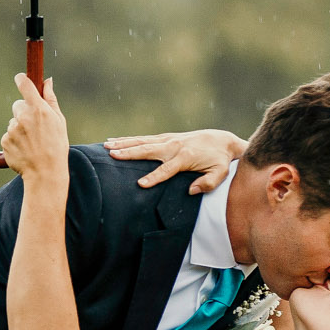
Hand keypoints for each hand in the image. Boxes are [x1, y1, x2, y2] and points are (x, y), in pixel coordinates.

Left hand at [0, 75, 68, 181]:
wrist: (45, 173)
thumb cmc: (56, 146)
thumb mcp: (59, 121)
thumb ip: (51, 99)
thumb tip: (47, 81)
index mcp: (38, 109)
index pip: (25, 85)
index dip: (21, 79)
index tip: (20, 78)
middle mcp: (23, 117)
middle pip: (17, 105)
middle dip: (24, 112)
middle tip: (35, 127)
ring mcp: (12, 130)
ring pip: (13, 122)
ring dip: (20, 129)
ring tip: (32, 143)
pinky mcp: (4, 141)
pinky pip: (7, 136)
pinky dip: (14, 141)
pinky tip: (25, 150)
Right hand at [103, 128, 247, 192]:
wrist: (222, 140)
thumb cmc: (220, 160)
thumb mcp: (220, 173)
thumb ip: (208, 183)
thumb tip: (192, 191)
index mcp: (186, 157)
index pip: (167, 169)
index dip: (154, 177)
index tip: (141, 184)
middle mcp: (174, 146)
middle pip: (148, 150)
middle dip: (129, 153)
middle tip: (112, 155)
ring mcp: (168, 140)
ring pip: (142, 142)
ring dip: (124, 143)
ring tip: (106, 147)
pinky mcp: (165, 138)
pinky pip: (144, 139)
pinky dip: (129, 139)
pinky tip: (115, 140)